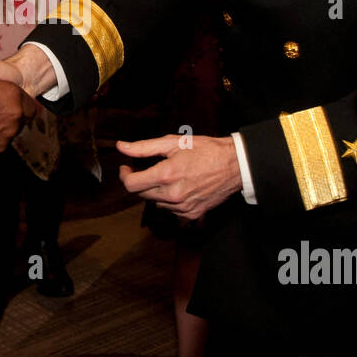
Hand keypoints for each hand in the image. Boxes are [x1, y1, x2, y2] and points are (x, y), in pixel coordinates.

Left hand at [117, 134, 241, 218]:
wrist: (235, 166)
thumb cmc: (206, 150)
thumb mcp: (173, 142)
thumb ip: (144, 147)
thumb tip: (121, 147)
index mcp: (166, 175)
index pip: (131, 185)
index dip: (124, 175)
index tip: (127, 168)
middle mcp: (173, 195)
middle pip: (141, 194)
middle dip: (140, 181)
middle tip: (148, 168)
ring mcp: (182, 207)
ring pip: (155, 202)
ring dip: (156, 190)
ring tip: (171, 175)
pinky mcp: (191, 214)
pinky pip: (170, 209)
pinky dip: (169, 199)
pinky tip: (181, 186)